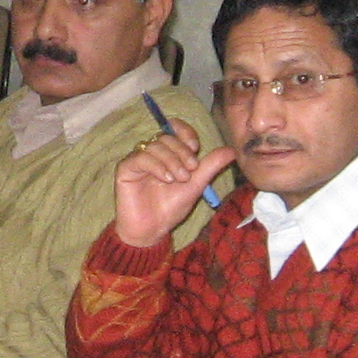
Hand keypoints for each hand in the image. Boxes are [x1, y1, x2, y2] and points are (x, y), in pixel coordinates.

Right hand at [111, 119, 237, 248]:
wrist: (153, 229)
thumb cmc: (171, 207)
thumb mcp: (196, 184)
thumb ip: (211, 166)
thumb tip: (231, 150)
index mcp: (168, 153)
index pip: (174, 128)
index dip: (185, 133)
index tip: (195, 148)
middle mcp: (152, 153)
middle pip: (166, 136)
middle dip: (182, 152)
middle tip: (190, 170)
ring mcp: (137, 159)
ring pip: (155, 145)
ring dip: (172, 161)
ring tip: (179, 179)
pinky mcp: (125, 168)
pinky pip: (141, 157)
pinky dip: (157, 166)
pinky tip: (166, 179)